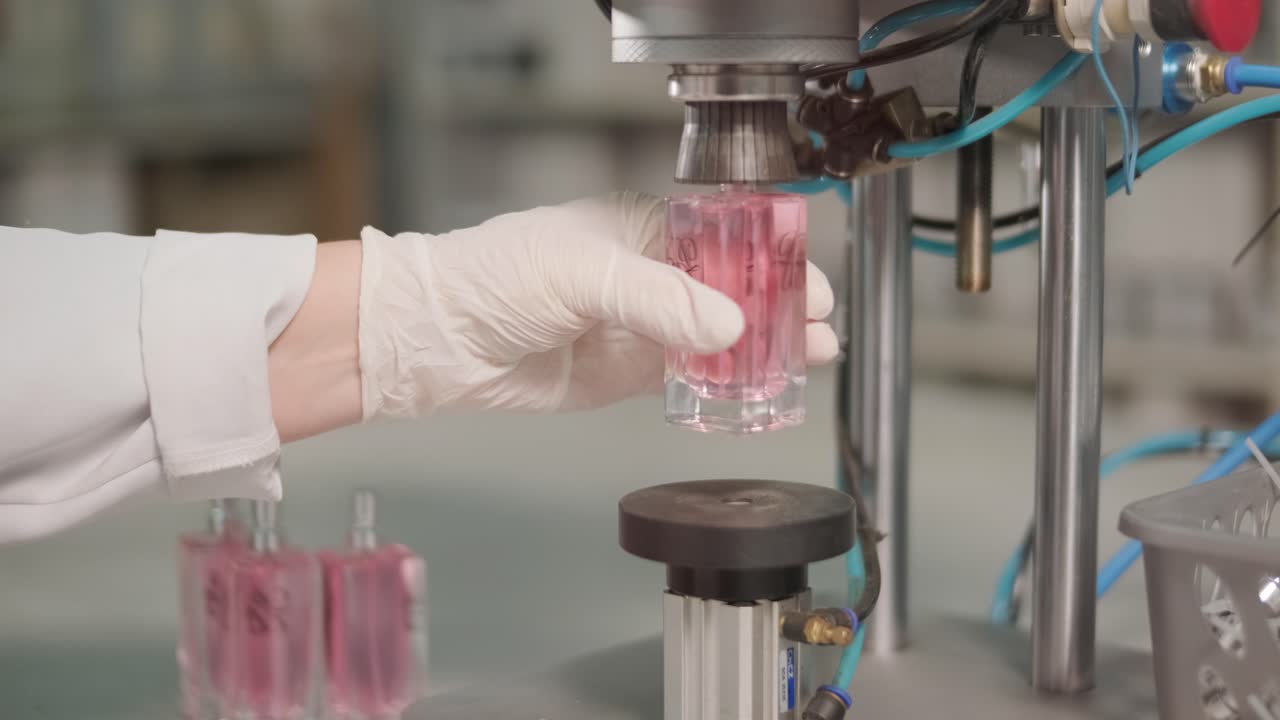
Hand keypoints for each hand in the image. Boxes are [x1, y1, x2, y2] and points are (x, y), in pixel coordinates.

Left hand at [357, 191, 836, 417]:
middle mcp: (649, 275)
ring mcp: (641, 326)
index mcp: (642, 229)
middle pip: (732, 289)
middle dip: (779, 307)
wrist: (440, 340)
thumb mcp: (582, 272)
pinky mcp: (630, 372)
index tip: (808, 283)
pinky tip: (756, 387)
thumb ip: (658, 299)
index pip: (725, 239)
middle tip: (822, 328)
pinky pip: (689, 377)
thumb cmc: (494, 277)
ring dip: (763, 348)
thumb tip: (728, 325)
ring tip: (810, 360)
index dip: (770, 260)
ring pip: (718, 337)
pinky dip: (724, 383)